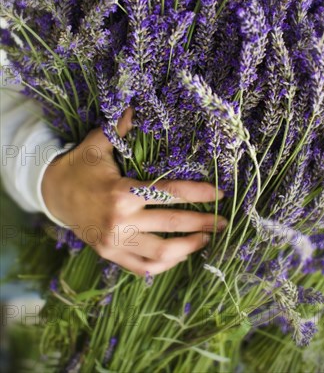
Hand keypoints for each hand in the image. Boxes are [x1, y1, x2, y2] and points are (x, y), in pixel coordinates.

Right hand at [41, 108, 227, 275]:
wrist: (51, 194)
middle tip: (223, 221)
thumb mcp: (96, 145)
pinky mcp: (109, 255)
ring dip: (188, 247)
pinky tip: (179, 256)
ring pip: (161, 253)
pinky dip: (164, 264)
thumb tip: (134, 106)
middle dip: (203, 223)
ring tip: (207, 239)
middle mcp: (120, 221)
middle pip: (172, 225)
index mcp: (121, 192)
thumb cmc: (79, 167)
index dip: (198, 193)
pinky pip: (143, 267)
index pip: (170, 193)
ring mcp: (115, 242)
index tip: (219, 193)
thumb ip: (117, 128)